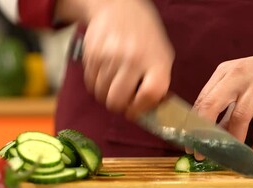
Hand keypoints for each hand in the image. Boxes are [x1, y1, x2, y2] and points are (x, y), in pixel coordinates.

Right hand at [78, 0, 173, 118]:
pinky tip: (105, 73)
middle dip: (119, 106)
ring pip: (102, 95)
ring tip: (115, 82)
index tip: (136, 110)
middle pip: (118, 101)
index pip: (148, 96)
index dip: (141, 109)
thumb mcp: (161, 55)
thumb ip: (157, 83)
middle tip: (123, 100)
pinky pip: (91, 84)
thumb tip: (148, 112)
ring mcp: (109, 57)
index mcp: (156, 61)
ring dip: (107, 94)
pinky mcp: (92, 55)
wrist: (118, 7)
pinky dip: (97, 84)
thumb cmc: (144, 36)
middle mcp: (132, 59)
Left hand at [192, 47, 252, 157]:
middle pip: (211, 105)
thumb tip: (209, 135)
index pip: (202, 100)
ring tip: (227, 158)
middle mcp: (239, 75)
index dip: (192, 126)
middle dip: (202, 134)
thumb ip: (227, 107)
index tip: (189, 145)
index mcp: (225, 72)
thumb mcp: (244, 85)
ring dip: (232, 142)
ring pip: (239, 117)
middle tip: (199, 154)